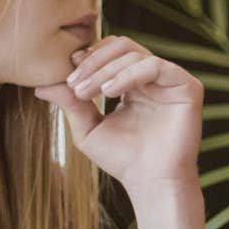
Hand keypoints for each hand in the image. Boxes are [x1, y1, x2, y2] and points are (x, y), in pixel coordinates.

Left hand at [35, 36, 201, 192]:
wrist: (150, 182)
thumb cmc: (122, 159)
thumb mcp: (87, 129)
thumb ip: (70, 104)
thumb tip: (40, 85)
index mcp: (133, 83)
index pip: (110, 53)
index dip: (88, 58)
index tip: (67, 76)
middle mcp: (153, 78)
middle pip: (122, 46)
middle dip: (94, 61)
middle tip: (75, 83)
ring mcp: (171, 80)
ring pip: (135, 54)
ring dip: (105, 70)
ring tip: (88, 92)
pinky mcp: (188, 86)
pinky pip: (155, 66)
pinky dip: (128, 75)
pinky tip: (110, 92)